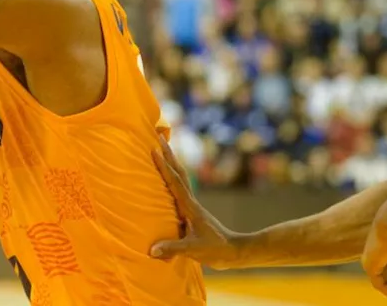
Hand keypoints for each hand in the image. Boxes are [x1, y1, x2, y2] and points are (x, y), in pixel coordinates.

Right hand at [147, 139, 242, 269]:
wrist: (235, 250)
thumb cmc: (216, 249)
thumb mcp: (193, 249)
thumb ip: (172, 248)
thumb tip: (151, 250)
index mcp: (190, 206)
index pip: (175, 182)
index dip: (164, 166)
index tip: (154, 149)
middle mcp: (191, 202)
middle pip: (179, 172)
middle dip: (169, 154)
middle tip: (159, 137)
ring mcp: (193, 205)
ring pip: (181, 178)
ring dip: (172, 162)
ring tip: (163, 149)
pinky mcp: (193, 211)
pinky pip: (180, 189)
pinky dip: (173, 177)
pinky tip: (168, 179)